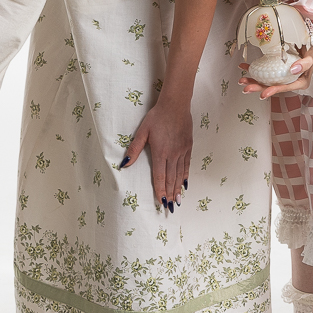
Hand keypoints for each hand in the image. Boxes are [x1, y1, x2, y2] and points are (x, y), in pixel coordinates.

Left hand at [120, 94, 193, 210]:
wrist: (176, 105)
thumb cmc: (157, 117)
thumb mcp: (142, 132)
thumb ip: (134, 150)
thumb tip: (124, 164)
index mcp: (160, 152)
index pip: (160, 176)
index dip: (160, 190)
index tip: (161, 202)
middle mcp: (172, 154)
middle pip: (171, 178)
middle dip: (171, 194)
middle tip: (171, 207)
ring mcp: (182, 151)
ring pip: (180, 174)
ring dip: (178, 188)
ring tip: (178, 201)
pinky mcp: (188, 147)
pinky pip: (187, 165)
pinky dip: (186, 176)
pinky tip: (185, 184)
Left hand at [239, 51, 312, 98]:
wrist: (311, 44)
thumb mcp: (312, 57)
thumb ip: (305, 64)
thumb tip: (293, 69)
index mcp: (299, 82)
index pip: (284, 88)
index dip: (273, 91)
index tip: (263, 94)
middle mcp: (289, 81)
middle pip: (272, 86)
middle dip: (258, 87)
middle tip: (246, 88)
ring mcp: (282, 76)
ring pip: (266, 80)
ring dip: (253, 80)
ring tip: (242, 80)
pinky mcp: (276, 69)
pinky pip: (264, 71)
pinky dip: (254, 69)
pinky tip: (245, 67)